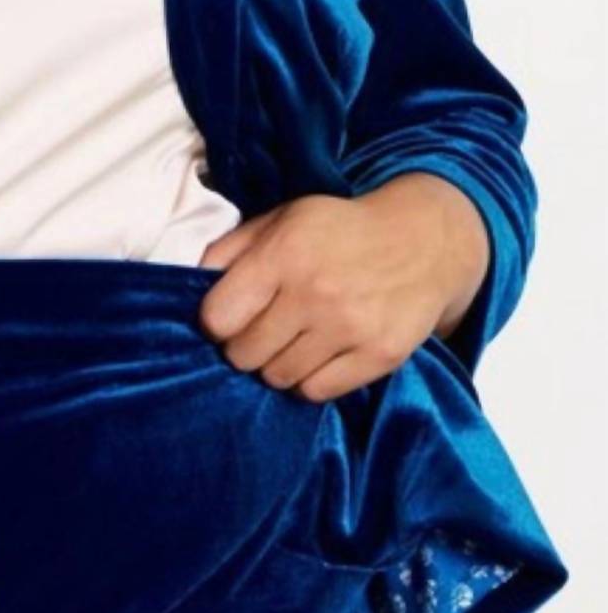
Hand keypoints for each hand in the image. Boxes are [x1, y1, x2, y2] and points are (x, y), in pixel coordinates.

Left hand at [195, 172, 490, 400]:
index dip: (217, 322)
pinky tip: (320, 353)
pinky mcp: (380, 355)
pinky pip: (316, 391)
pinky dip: (310, 379)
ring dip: (276, 365)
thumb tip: (188, 286)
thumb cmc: (336, 232)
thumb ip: (228, 251)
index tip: (230, 316)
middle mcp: (314, 293)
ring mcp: (350, 327)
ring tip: (293, 340)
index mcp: (282, 254)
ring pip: (277, 378)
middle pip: (243, 355)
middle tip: (264, 329)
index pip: (217, 319)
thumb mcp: (279, 220)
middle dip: (244, 346)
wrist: (423, 240)